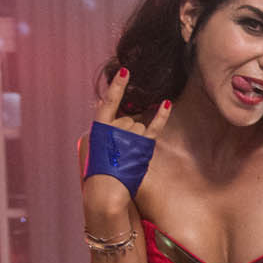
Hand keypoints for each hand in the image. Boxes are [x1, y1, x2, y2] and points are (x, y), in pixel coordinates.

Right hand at [83, 68, 171, 209]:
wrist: (104, 191)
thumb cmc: (98, 175)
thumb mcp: (95, 151)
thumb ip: (106, 135)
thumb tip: (123, 123)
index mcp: (97, 128)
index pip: (108, 102)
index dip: (117, 86)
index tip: (125, 72)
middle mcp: (114, 126)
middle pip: (128, 119)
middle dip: (127, 133)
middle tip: (120, 154)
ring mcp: (128, 134)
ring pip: (139, 127)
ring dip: (136, 140)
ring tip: (127, 157)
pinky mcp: (141, 144)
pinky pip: (154, 126)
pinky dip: (161, 115)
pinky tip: (167, 103)